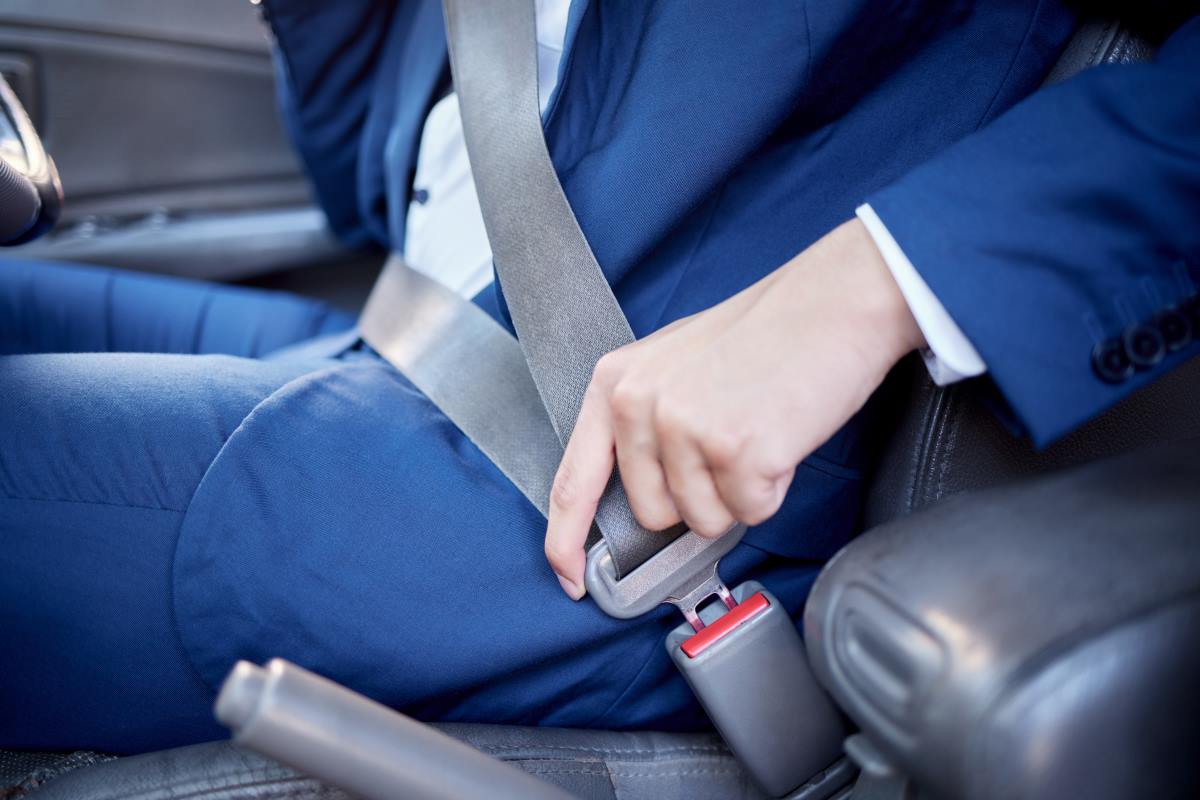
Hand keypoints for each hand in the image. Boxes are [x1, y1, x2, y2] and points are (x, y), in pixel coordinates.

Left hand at [544, 218, 925, 598]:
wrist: (836, 301)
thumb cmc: (767, 333)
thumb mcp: (675, 365)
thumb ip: (644, 423)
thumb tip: (642, 494)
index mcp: (615, 383)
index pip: (572, 482)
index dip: (566, 542)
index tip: (570, 578)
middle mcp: (639, 405)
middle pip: (654, 514)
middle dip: (699, 496)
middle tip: (733, 440)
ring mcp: (685, 428)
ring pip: (706, 520)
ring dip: (740, 492)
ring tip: (759, 430)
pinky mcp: (735, 450)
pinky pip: (751, 511)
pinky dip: (773, 487)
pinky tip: (781, 437)